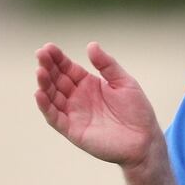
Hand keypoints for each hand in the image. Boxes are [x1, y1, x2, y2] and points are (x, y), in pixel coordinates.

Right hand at [34, 42, 163, 168]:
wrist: (144, 140)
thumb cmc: (137, 111)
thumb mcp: (124, 82)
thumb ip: (107, 64)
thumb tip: (91, 45)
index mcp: (89, 83)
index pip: (67, 68)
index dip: (57, 58)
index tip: (48, 47)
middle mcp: (77, 97)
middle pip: (57, 80)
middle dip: (47, 67)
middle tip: (40, 54)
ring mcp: (74, 113)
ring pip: (52, 97)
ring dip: (44, 84)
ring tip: (40, 71)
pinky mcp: (73, 130)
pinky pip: (55, 117)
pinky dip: (45, 106)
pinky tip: (40, 94)